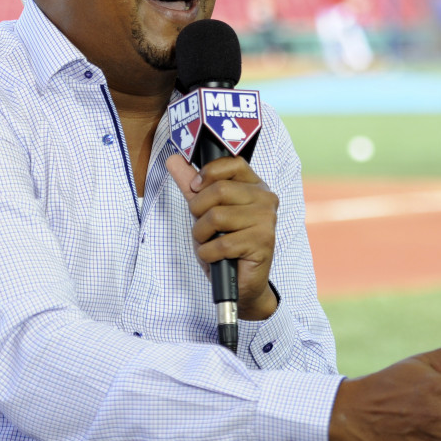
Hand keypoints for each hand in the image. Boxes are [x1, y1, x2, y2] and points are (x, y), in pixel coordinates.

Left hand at [165, 154, 278, 320]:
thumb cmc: (225, 244)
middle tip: (203, 228)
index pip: (231, 164)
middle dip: (198, 212)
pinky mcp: (262, 243)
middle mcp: (265, 199)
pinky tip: (216, 258)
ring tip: (210, 244)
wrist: (242, 282)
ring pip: (216, 217)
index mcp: (255, 186)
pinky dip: (209, 254)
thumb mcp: (205, 210)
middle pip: (219, 191)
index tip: (197, 188)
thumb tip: (173, 158)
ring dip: (202, 236)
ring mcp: (266, 220)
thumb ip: (191, 184)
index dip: (208, 174)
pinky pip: (221, 244)